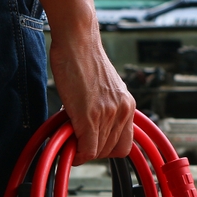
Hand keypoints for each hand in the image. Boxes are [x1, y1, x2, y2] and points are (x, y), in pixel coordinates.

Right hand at [48, 28, 134, 165]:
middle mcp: (122, 111)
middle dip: (92, 151)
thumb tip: (91, 128)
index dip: (105, 150)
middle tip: (77, 142)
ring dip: (82, 150)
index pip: (124, 145)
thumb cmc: (84, 60)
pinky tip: (69, 149)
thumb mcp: (103, 89)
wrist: (78, 41)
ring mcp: (107, 114)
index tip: (91, 147)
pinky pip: (87, 148)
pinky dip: (77, 154)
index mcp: (127, 105)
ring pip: (98, 152)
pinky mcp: (90, 115)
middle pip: (110, 151)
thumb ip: (103, 109)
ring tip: (70, 137)